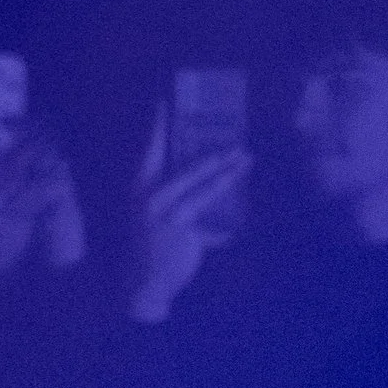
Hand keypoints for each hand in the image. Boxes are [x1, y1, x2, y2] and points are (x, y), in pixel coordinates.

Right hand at [129, 105, 250, 324]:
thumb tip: (208, 205)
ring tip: (245, 158)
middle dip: (214, 152)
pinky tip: (239, 190)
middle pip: (187, 165)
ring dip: (227, 171)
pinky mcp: (181, 225)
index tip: (162, 101)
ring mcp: (165, 210)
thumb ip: (181, 209)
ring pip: (203, 184)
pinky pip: (208, 206)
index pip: (149, 151)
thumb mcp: (159, 223)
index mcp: (142, 189)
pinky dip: (225, 198)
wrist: (143, 286)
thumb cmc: (152, 253)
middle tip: (235, 141)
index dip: (157, 126)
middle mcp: (150, 196)